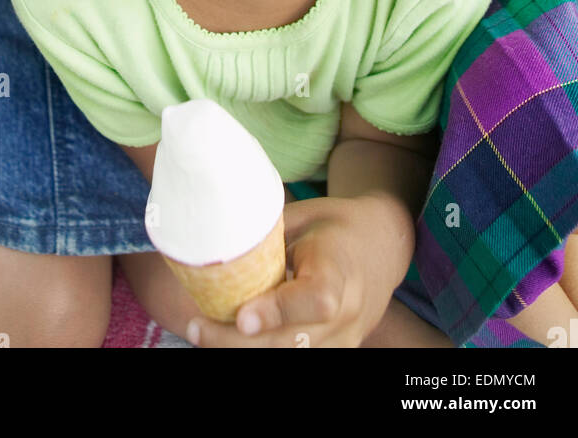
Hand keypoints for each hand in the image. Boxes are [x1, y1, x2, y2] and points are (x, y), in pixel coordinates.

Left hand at [187, 194, 404, 347]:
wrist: (380, 247)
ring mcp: (345, 340)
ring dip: (243, 351)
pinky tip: (229, 340)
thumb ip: (268, 238)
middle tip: (197, 328)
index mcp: (342, 269)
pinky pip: (296, 358)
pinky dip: (261, 351)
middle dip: (239, 343)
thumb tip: (215, 243)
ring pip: (292, 358)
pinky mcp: (336, 353)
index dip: (278, 311)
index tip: (241, 316)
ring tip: (203, 334)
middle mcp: (349, 313)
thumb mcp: (305, 217)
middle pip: (295, 342)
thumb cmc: (333, 226)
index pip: (316, 300)